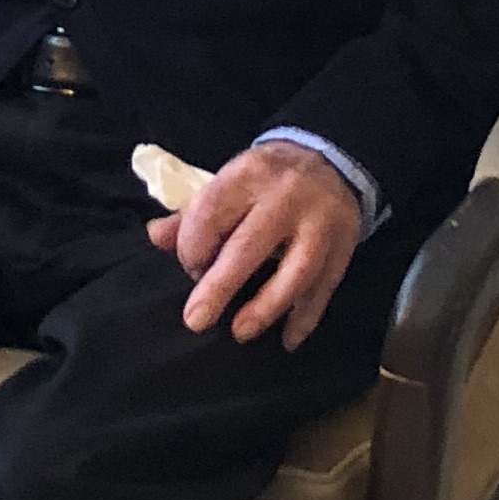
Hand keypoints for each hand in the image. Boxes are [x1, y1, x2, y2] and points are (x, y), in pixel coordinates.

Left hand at [150, 139, 362, 349]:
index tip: (192, 267)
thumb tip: (155, 236)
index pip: (211, 214)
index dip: (193, 248)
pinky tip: (288, 339)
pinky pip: (325, 286)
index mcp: (247, 175)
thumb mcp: (230, 181)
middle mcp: (285, 197)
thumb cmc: (266, 178)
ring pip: (295, 270)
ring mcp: (319, 223)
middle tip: (196, 320)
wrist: (331, 160)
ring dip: (266, 306)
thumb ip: (193, 213)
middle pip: (250, 246)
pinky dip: (306, 316)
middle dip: (219, 286)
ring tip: (241, 332)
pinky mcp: (343, 245)